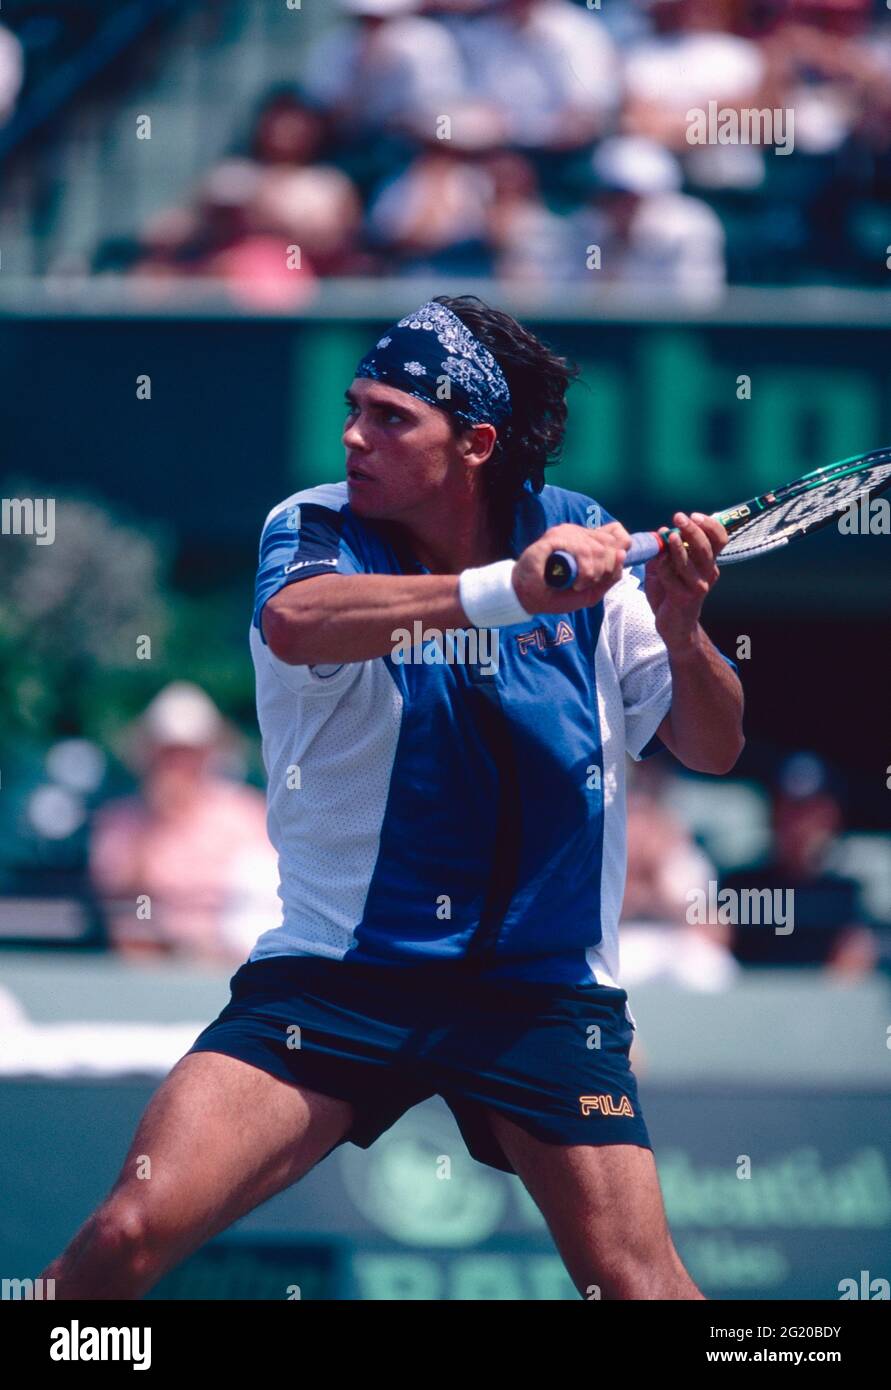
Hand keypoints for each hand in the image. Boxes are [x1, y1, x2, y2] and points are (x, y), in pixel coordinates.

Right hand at [513, 521, 630, 614]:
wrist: (528, 598)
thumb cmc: (558, 593)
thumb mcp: (592, 591)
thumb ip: (610, 577)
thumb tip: (623, 555)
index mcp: (587, 540)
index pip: (616, 532)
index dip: (620, 548)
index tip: (607, 571)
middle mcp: (578, 532)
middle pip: (611, 543)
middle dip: (607, 568)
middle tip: (590, 583)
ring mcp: (565, 533)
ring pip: (598, 548)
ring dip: (594, 573)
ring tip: (580, 584)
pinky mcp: (554, 538)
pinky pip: (582, 550)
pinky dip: (584, 571)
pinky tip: (576, 582)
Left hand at [644, 512, 726, 648]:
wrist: (675, 626)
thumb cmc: (672, 593)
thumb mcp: (671, 568)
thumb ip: (667, 551)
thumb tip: (661, 531)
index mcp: (708, 563)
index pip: (720, 540)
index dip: (711, 525)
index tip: (695, 515)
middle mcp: (708, 573)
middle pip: (706, 547)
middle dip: (692, 530)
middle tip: (679, 518)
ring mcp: (698, 586)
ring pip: (689, 561)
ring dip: (677, 546)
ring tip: (667, 535)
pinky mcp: (683, 598)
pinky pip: (672, 577)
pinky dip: (663, 566)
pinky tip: (656, 561)